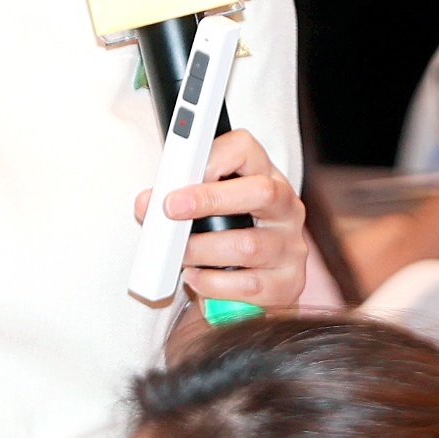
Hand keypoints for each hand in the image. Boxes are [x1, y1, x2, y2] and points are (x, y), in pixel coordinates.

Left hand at [153, 127, 309, 310]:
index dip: (214, 156)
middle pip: (261, 192)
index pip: (247, 149)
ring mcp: (290, 247)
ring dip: (201, 250)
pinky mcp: (287, 284)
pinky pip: (248, 285)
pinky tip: (196, 277)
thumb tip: (148, 203)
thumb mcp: (208, 210)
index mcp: (268, 178)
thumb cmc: (226, 238)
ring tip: (180, 254)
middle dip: (210, 198)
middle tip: (171, 209)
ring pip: (247, 245)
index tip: (183, 170)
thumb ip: (180, 200)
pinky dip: (213, 283)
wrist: (251, 288)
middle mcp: (286, 209)